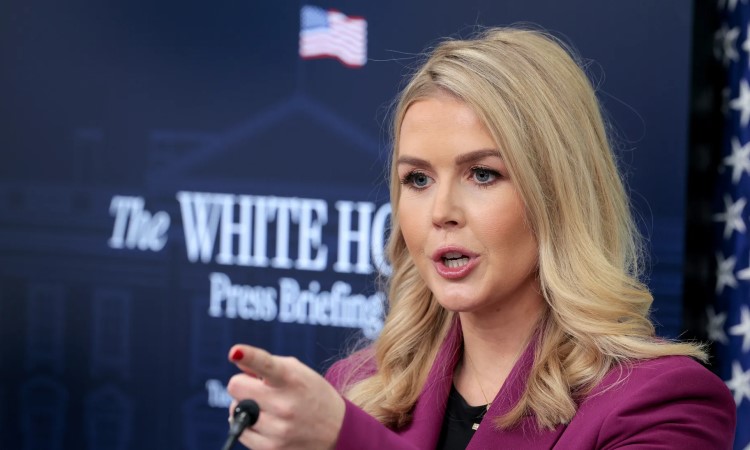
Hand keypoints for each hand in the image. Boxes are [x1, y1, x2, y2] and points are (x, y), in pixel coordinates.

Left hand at [226, 345, 345, 449]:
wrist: (337, 429)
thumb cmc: (311, 393)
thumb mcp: (297, 371)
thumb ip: (265, 363)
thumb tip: (237, 361)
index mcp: (292, 379)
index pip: (266, 365)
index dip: (249, 356)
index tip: (235, 352)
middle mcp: (285, 405)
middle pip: (236, 386)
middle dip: (243, 385)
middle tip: (259, 389)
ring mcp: (278, 430)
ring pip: (234, 410)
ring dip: (245, 406)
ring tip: (266, 408)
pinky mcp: (271, 449)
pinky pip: (239, 431)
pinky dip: (247, 425)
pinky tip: (264, 422)